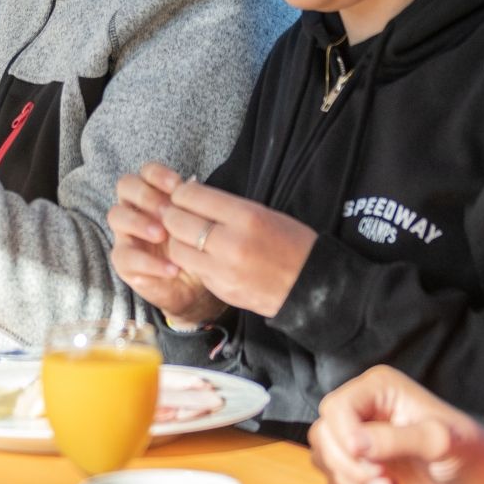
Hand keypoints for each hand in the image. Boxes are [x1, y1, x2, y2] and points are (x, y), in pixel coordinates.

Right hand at [108, 166, 223, 323]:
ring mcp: (126, 235)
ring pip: (116, 216)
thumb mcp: (199, 227)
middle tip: (168, 211)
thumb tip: (192, 183)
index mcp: (153, 195)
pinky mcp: (124, 263)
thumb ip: (194, 206)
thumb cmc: (193, 248)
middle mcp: (135, 209)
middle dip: (146, 195)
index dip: (157, 174)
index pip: (146, 172)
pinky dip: (150, 263)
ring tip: (162, 236)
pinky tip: (172, 268)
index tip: (177, 185)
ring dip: (139, 222)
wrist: (193, 287)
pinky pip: (126, 257)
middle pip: (125, 186)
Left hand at [123, 166, 314, 317]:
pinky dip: (192, 261)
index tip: (183, 194)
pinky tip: (203, 256)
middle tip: (177, 213)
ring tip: (187, 236)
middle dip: (172, 215)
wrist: (311, 287)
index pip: (191, 196)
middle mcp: (231, 243)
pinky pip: (193, 269)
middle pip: (176, 222)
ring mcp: (223, 270)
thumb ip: (227, 206)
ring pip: (177, 249)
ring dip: (177, 240)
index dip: (181, 193)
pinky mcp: (220, 289)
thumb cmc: (292, 244)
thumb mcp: (264, 214)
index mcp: (246, 216)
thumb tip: (192, 196)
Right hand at [309, 366, 483, 483]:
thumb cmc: (465, 451)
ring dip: (353, 480)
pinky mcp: (357, 462)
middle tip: (385, 480)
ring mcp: (357, 435)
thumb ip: (397, 439)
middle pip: (324, 433)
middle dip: (350, 464)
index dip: (345, 435)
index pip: (338, 407)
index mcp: (379, 388)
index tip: (368, 459)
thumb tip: (356, 444)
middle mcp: (362, 407)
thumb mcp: (438, 442)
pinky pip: (334, 478)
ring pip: (324, 457)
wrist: (475, 479)